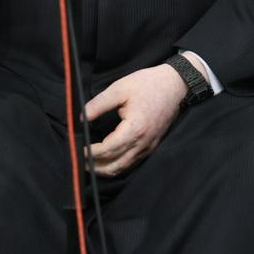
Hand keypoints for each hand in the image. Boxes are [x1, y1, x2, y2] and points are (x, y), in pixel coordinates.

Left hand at [84, 62, 188, 176]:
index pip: (108, 149)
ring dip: (106, 169)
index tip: (79, 148)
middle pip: (115, 165)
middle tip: (81, 161)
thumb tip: (82, 118)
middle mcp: (143, 143)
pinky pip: (133, 162)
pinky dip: (118, 165)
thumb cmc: (147, 84)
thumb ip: (98, 104)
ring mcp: (149, 147)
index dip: (91, 152)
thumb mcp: (119, 89)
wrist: (175, 85)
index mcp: (134, 129)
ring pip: (124, 167)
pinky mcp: (152, 146)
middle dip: (96, 166)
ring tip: (91, 164)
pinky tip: (108, 160)